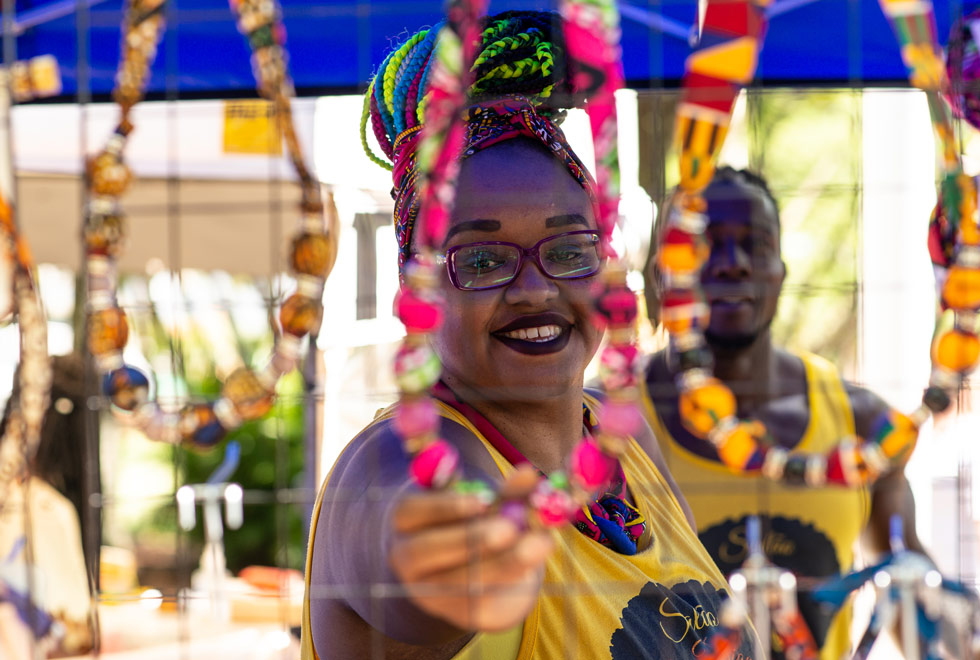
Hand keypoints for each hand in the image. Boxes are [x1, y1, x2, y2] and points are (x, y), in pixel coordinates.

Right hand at [388, 467, 553, 632]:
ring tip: (539, 542)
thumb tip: (528, 475)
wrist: (482, 570)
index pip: (411, 511)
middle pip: (426, 550)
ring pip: (460, 580)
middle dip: (470, 539)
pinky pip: (483, 599)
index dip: (445, 506)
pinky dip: (512, 579)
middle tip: (509, 528)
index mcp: (407, 521)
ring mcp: (430, 590)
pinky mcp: (460, 613)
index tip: (483, 500)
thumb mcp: (488, 502)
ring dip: (504, 561)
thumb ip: (506, 490)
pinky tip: (534, 562)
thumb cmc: (476, 523)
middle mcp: (408, 558)